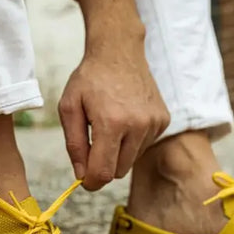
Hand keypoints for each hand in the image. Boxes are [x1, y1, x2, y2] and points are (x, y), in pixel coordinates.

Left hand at [59, 0, 169, 190]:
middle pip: (118, 171)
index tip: (83, 180)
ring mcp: (154, 123)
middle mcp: (138, 125)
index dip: (90, 181)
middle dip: (102, 165)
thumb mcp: (69, 108)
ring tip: (110, 124)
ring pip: (131, 160)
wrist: (119, 51)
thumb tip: (82, 176)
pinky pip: (143, 146)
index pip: (103, 172)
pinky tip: (125, 118)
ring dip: (117, 151)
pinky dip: (131, 140)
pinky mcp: (163, 120)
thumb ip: (73, 145)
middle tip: (92, 144)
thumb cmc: (89, 79)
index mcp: (112, 123)